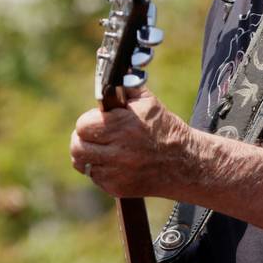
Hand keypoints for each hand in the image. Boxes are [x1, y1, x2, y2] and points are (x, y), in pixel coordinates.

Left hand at [69, 87, 195, 199]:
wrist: (184, 163)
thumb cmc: (165, 129)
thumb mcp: (148, 103)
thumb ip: (125, 87)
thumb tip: (110, 74)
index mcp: (123, 127)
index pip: (83, 125)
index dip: (89, 121)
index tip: (98, 121)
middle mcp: (118, 152)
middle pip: (77, 146)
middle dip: (83, 139)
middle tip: (93, 136)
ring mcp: (116, 172)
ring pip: (81, 163)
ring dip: (87, 155)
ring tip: (99, 149)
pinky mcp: (117, 188)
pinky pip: (94, 177)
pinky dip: (99, 169)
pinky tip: (113, 162)